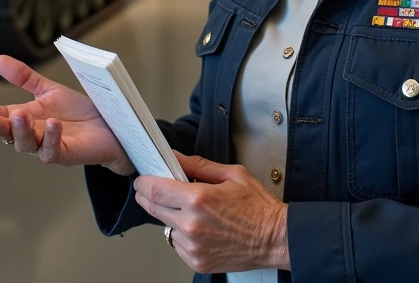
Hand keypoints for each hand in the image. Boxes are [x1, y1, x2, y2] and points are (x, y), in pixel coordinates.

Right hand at [0, 55, 134, 175]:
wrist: (109, 126)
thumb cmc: (77, 111)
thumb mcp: (48, 89)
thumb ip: (24, 78)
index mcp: (24, 117)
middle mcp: (31, 133)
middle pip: (7, 133)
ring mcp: (46, 146)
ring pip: (27, 144)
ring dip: (22, 131)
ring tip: (20, 115)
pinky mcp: (65, 155)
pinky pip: (53, 151)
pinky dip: (50, 138)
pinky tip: (51, 124)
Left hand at [134, 152, 288, 273]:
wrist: (276, 239)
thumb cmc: (258, 207)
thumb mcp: (232, 174)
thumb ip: (198, 165)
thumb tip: (174, 157)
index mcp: (199, 198)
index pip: (154, 190)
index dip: (143, 183)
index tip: (142, 179)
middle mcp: (192, 224)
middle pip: (152, 208)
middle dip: (149, 196)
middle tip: (154, 190)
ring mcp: (193, 246)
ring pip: (165, 226)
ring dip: (169, 216)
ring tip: (190, 210)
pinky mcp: (196, 261)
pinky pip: (176, 244)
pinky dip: (181, 234)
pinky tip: (199, 227)